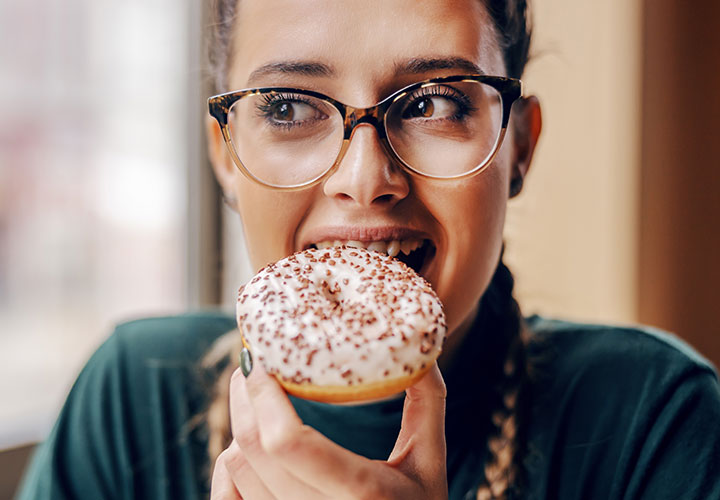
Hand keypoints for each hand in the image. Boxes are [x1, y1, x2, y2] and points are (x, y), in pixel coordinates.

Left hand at [210, 360, 447, 499]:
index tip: (263, 358)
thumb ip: (427, 401)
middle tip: (253, 363)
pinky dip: (230, 463)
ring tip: (260, 398)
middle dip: (244, 396)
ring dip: (241, 424)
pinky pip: (227, 495)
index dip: (265, 395)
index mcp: (362, 493)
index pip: (289, 442)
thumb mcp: (430, 459)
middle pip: (251, 449)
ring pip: (235, 467)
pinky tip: (248, 441)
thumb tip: (417, 344)